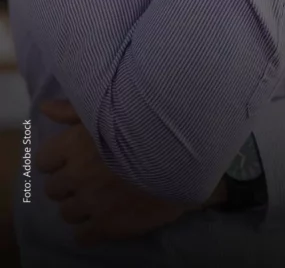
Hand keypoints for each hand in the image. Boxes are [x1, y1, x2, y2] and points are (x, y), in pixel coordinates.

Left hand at [37, 100, 226, 245]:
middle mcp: (76, 176)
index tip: (72, 158)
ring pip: (67, 214)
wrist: (181, 154)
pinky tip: (105, 217)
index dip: (57, 160)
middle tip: (88, 177)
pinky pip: (82, 236)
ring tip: (99, 197)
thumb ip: (73, 110)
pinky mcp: (107, 226)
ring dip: (79, 206)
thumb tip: (45, 109)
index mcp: (73, 146)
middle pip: (54, 190)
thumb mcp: (110, 107)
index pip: (44, 161)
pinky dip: (90, 229)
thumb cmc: (145, 124)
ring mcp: (91, 203)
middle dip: (68, 184)